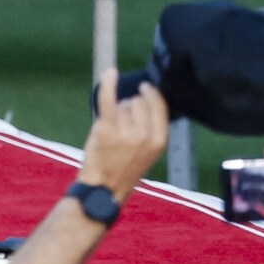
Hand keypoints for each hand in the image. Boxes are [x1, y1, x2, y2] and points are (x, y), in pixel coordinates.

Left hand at [80, 76, 169, 200]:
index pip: (160, 105)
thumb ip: (152, 127)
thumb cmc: (126, 170)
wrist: (104, 190)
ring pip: (123, 104)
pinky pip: (109, 98)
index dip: (152, 94)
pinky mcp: (106, 128)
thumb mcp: (150, 152)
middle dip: (131, 106)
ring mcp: (125, 131)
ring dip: (118, 110)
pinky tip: (110, 73)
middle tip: (123, 124)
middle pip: (140, 101)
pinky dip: (108, 83)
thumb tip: (147, 97)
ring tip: (113, 131)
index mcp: (159, 139)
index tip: (145, 88)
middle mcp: (145, 134)